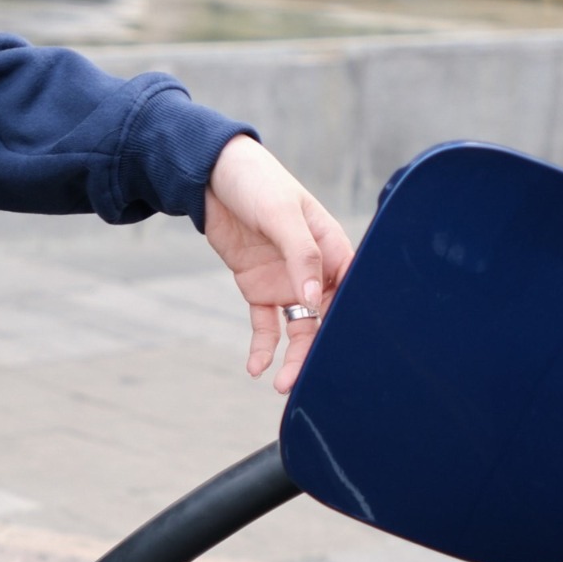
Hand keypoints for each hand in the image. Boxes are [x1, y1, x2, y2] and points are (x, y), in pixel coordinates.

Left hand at [204, 136, 353, 393]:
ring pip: (298, 328)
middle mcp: (315, 270)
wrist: (212, 175)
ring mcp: (287, 281)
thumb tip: (315, 297)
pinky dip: (262, 346)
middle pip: (325, 318)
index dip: (349, 323)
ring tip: (282, 385)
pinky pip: (265, 324)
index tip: (344, 354)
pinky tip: (256, 368)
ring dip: (292, 357)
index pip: (350, 293)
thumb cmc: (258, 183)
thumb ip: (301, 254)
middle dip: (317, 351)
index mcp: (333, 248)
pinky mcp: (259, 288)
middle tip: (303, 381)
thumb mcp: (281, 215)